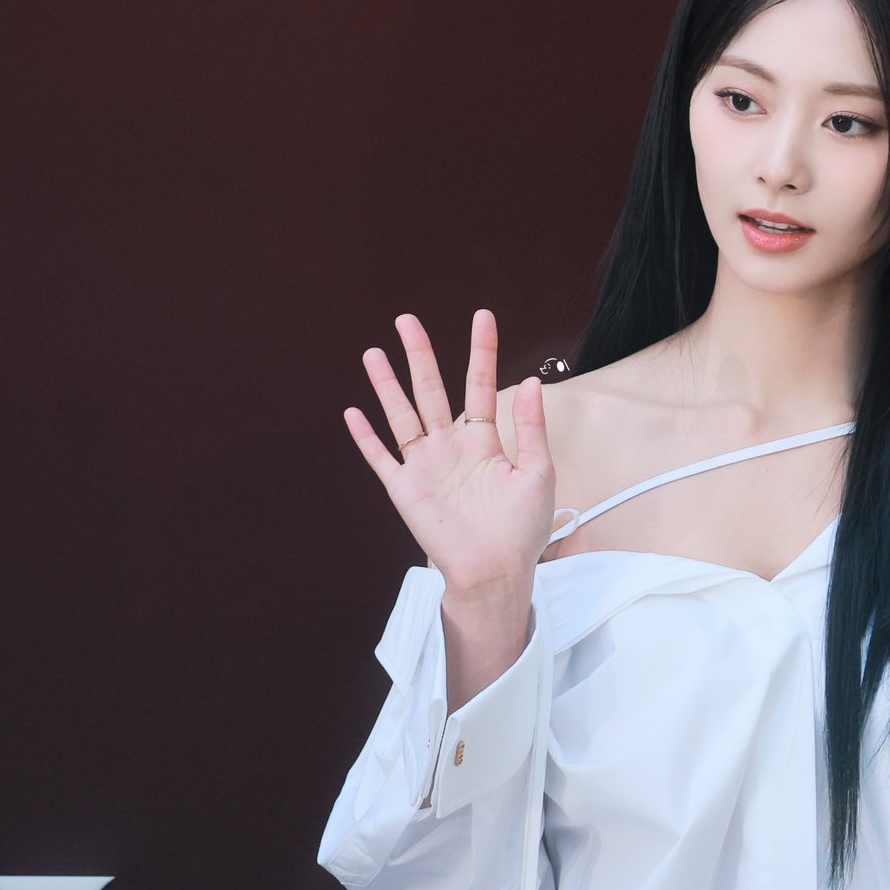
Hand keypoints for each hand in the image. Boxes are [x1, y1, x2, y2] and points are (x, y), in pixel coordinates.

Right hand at [343, 309, 555, 615]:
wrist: (496, 571)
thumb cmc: (522, 529)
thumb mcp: (537, 471)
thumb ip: (531, 427)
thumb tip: (530, 382)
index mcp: (484, 441)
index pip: (480, 385)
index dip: (482, 351)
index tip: (482, 317)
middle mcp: (451, 447)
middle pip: (431, 390)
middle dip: (420, 355)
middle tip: (407, 320)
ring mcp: (426, 466)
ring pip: (401, 414)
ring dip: (387, 385)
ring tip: (374, 353)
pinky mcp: (405, 489)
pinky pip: (381, 458)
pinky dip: (366, 437)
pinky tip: (353, 412)